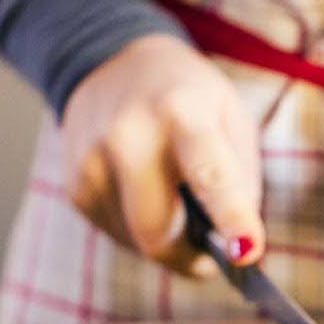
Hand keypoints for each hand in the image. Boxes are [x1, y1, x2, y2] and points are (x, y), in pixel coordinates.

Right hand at [60, 34, 263, 276]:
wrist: (110, 64)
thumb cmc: (187, 98)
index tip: (247, 254)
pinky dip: (140, 231)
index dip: (231, 218)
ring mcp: (93, 164)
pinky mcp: (76, 189)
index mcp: (180, 112)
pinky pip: (119, 236)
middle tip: (213, 260)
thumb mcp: (229, 115)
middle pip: (158, 232)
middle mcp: (128, 137)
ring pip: (138, 242)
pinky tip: (145, 194)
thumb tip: (238, 247)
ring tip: (174, 200)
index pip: (208, 175)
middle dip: (191, 258)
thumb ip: (241, 179)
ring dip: (167, 241)